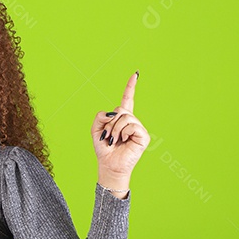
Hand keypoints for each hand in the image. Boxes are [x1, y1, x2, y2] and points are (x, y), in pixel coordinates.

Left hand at [91, 71, 150, 190]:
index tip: (135, 74)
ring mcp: (138, 128)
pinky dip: (124, 132)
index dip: (131, 87)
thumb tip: (112, 113)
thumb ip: (100, 116)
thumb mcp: (95, 130)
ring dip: (115, 129)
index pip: (127, 99)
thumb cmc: (103, 149)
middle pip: (120, 110)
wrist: (109, 165)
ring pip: (125, 117)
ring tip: (114, 140)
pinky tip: (123, 141)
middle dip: (109, 123)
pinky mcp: (143, 136)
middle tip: (108, 136)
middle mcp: (132, 121)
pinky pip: (132, 125)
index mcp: (122, 118)